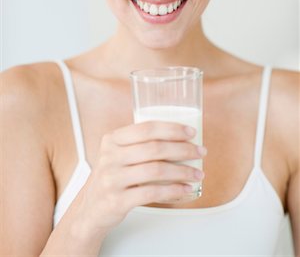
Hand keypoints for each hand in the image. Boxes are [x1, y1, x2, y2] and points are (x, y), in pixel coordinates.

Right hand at [78, 121, 205, 237]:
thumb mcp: (117, 154)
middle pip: (154, 148)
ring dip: (182, 171)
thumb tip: (180, 138)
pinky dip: (173, 191)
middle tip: (200, 152)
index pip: (146, 128)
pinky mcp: (117, 201)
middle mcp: (110, 157)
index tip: (191, 132)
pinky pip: (152, 193)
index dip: (172, 129)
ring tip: (197, 173)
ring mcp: (112, 179)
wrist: (89, 210)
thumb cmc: (112, 177)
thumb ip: (139, 144)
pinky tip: (185, 189)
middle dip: (183, 149)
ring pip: (156, 170)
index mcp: (112, 139)